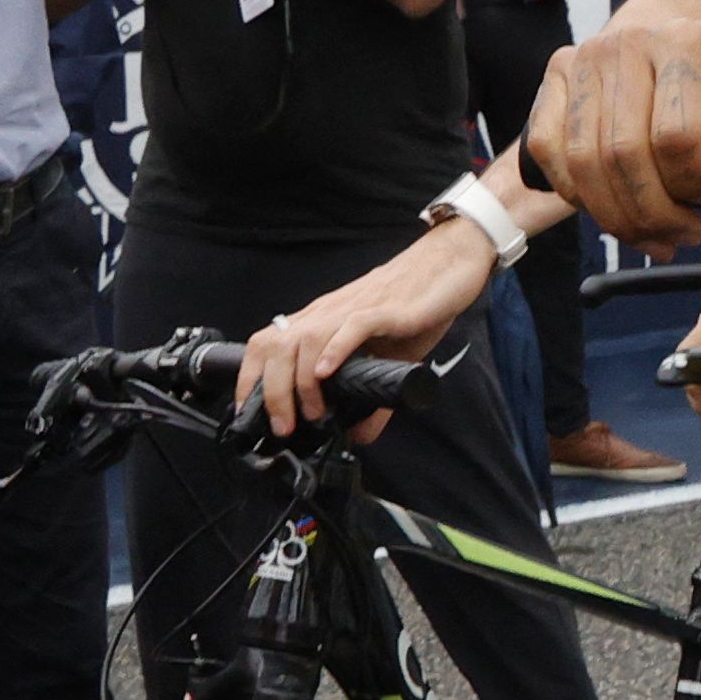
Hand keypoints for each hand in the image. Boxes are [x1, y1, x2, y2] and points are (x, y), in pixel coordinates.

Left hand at [236, 216, 495, 438]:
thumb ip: (372, 395)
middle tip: (285, 426)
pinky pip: (352, 326)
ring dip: (302, 381)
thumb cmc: (417, 304)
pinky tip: (329, 373)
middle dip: (272, 392)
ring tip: (314, 411)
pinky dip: (335, 350)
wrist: (450, 263)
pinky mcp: (387, 309)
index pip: (267, 345)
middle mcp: (329, 313)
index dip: (250, 379)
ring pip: (306, 339)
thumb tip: (360, 436)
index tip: (252, 415)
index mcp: (323, 321)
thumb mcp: (390, 359)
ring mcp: (355, 309)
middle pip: (277, 346)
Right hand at [525, 17, 700, 250]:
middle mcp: (629, 42)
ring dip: (615, 214)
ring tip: (651, 231)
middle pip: (622, 154)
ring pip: (581, 160)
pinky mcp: (557, 76)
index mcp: (688, 43)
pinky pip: (548, 150)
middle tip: (680, 234)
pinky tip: (612, 206)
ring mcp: (585, 56)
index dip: (691, 183)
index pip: (674, 138)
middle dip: (651, 212)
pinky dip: (576, 192)